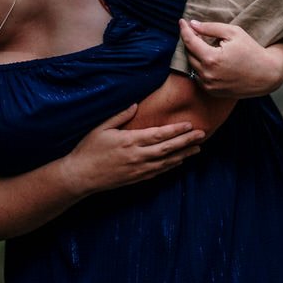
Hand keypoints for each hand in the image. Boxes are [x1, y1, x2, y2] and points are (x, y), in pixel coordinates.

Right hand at [61, 103, 205, 192]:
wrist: (80, 176)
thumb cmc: (88, 149)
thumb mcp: (100, 128)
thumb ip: (120, 115)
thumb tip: (136, 104)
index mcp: (130, 141)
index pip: (159, 135)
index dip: (176, 130)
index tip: (189, 124)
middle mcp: (138, 156)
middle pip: (168, 148)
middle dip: (187, 141)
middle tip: (202, 134)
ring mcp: (139, 169)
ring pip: (167, 162)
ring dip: (184, 154)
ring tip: (197, 148)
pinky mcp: (137, 179)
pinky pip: (159, 172)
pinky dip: (172, 166)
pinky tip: (180, 161)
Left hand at [179, 20, 282, 96]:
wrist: (266, 75)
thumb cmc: (252, 50)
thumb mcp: (233, 32)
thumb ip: (210, 28)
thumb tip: (192, 24)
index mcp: (211, 59)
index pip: (190, 41)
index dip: (184, 30)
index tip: (182, 21)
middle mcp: (207, 75)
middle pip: (189, 54)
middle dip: (191, 41)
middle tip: (196, 32)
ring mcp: (209, 85)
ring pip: (193, 66)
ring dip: (196, 54)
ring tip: (206, 45)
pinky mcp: (212, 92)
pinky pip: (199, 76)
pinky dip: (201, 67)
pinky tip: (211, 60)